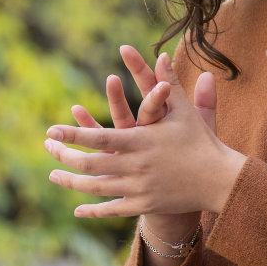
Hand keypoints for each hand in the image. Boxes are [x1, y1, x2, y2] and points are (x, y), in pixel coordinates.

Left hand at [45, 47, 243, 218]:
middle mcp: (136, 166)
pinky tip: (77, 208)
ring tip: (53, 175)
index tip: (51, 131)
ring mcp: (139, 188)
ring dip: (71, 182)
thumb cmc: (201, 142)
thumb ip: (169, 84)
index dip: (72, 135)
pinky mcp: (144, 205)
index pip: (99, 138)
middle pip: (90, 164)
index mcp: (142, 141)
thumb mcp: (185, 111)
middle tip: (47, 149)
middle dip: (64, 157)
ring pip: (96, 188)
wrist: (220, 180)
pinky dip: (92, 210)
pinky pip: (112, 210)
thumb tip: (162, 54)